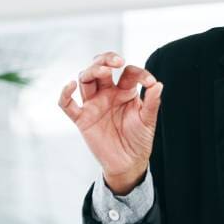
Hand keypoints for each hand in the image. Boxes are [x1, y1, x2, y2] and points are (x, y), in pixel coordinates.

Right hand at [58, 52, 162, 194]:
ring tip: (103, 71)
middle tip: (117, 61)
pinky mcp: (82, 119)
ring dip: (91, 71)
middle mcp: (107, 94)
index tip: (149, 82)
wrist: (128, 163)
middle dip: (106, 59)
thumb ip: (152, 102)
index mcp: (125, 91)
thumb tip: (158, 84)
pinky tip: (70, 85)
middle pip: (100, 68)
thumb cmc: (139, 140)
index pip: (128, 72)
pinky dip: (65, 94)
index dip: (139, 73)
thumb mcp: (148, 120)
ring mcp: (94, 105)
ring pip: (85, 80)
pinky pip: (67, 105)